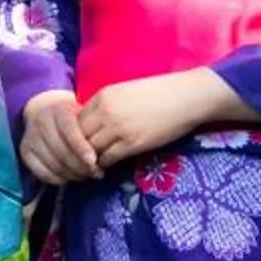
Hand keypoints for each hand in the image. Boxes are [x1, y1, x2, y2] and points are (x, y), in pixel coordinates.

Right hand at [18, 89, 96, 186]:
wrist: (45, 110)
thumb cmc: (73, 116)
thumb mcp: (84, 114)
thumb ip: (93, 130)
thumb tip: (105, 155)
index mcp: (58, 110)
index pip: (70, 131)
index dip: (81, 148)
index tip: (94, 161)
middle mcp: (41, 122)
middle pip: (61, 150)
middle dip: (80, 166)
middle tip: (95, 173)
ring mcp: (31, 137)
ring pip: (52, 163)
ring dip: (71, 174)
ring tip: (85, 176)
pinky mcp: (25, 151)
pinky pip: (40, 171)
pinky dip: (56, 179)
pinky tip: (68, 178)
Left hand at [77, 67, 252, 169]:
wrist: (187, 96)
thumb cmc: (159, 93)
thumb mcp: (125, 92)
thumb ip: (106, 106)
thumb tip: (91, 124)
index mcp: (102, 97)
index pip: (74, 120)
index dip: (73, 135)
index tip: (76, 144)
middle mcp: (106, 112)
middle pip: (77, 136)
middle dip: (75, 150)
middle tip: (77, 161)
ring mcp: (118, 128)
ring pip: (89, 150)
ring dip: (88, 161)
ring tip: (89, 168)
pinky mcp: (133, 143)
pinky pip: (107, 158)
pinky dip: (103, 165)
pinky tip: (105, 168)